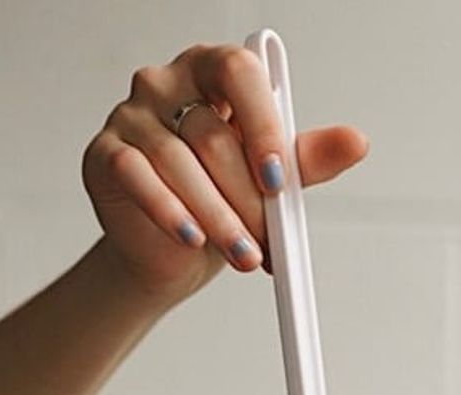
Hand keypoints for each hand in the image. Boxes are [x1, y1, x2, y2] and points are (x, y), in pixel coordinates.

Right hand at [81, 43, 367, 302]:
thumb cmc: (225, 198)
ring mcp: (130, 116)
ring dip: (218, 218)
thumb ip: (307, 158)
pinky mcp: (105, 154)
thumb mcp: (271, 179)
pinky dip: (170, 213)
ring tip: (244, 256)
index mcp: (212, 72)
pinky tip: (193, 238)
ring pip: (178, 162)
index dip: (262, 125)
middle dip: (247, 198)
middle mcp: (166, 84)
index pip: (238, 71)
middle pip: (211, 133)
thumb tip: (356, 142)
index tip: (279, 180)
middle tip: (269, 241)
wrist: (175, 248)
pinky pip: (138, 178)